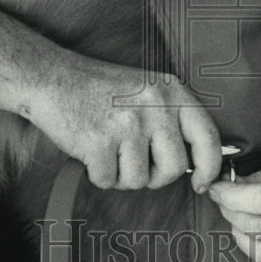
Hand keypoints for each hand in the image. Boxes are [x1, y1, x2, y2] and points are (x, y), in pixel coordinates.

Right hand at [26, 49, 221, 192]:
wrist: (51, 77)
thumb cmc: (99, 88)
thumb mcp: (146, 90)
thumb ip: (171, 119)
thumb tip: (194, 164)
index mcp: (171, 91)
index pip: (207, 136)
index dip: (209, 167)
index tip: (202, 183)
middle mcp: (155, 106)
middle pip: (174, 168)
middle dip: (155, 175)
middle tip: (133, 160)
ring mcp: (128, 124)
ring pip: (140, 180)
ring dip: (121, 174)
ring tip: (107, 146)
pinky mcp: (100, 143)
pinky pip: (109, 181)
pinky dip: (98, 173)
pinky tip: (90, 149)